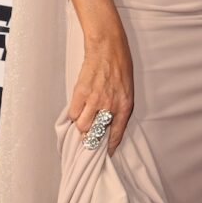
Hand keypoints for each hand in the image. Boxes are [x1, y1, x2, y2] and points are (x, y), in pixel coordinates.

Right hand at [68, 23, 132, 154]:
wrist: (108, 48)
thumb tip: (109, 122)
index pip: (116, 134)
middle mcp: (110, 106)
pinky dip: (74, 115)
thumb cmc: (120, 67)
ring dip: (81, 128)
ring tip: (82, 124)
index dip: (109, 147)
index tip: (106, 153)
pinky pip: (74, 113)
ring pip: (83, 126)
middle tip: (88, 139)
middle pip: (96, 134)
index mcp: (124, 106)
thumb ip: (119, 108)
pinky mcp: (81, 93)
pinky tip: (77, 111)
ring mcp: (94, 100)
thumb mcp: (127, 90)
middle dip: (91, 140)